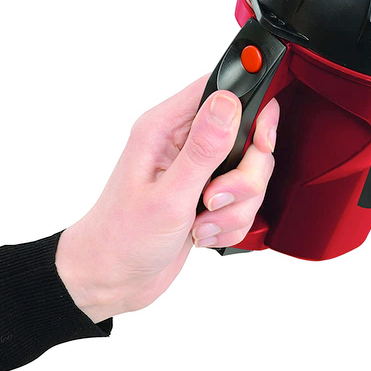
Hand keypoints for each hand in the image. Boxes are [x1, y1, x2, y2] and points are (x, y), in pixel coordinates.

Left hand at [55, 75, 278, 322]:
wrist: (111, 280)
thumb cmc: (121, 238)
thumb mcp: (168, 195)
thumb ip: (203, 149)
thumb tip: (228, 102)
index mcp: (165, 127)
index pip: (221, 90)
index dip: (252, 110)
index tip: (260, 143)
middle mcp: (183, 142)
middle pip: (247, 137)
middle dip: (243, 178)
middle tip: (213, 199)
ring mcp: (197, 169)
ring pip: (250, 173)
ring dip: (235, 207)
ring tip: (201, 222)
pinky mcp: (208, 193)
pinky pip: (244, 199)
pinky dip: (232, 222)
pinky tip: (203, 232)